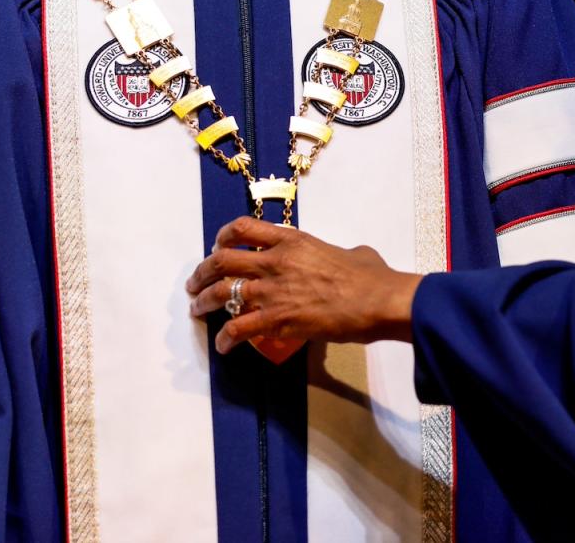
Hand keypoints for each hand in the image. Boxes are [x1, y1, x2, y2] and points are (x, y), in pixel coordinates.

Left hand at [185, 217, 421, 353]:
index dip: (223, 236)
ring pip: (222, 292)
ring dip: (203, 302)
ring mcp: (273, 291)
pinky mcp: (277, 320)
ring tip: (197, 311)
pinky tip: (223, 346)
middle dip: (203, 272)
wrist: (378, 300)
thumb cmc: (371, 276)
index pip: (244, 228)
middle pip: (222, 260)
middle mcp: (275, 261)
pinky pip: (239, 329)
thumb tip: (347, 258)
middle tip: (196, 283)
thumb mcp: (352, 252)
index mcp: (292, 240)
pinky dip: (225, 339)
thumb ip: (338, 252)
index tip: (217, 246)